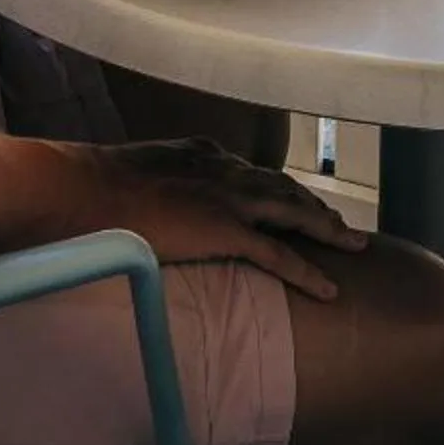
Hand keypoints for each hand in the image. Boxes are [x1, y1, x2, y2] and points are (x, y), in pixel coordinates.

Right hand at [87, 140, 370, 300]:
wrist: (92, 190)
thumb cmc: (101, 186)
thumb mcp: (141, 170)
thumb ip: (164, 178)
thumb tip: (159, 194)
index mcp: (205, 154)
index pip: (254, 171)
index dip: (279, 187)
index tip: (294, 199)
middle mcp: (226, 170)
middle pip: (285, 187)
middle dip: (315, 205)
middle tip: (340, 225)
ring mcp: (231, 199)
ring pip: (294, 213)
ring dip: (326, 230)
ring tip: (352, 247)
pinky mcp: (228, 231)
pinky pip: (280, 256)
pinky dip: (308, 272)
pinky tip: (329, 289)